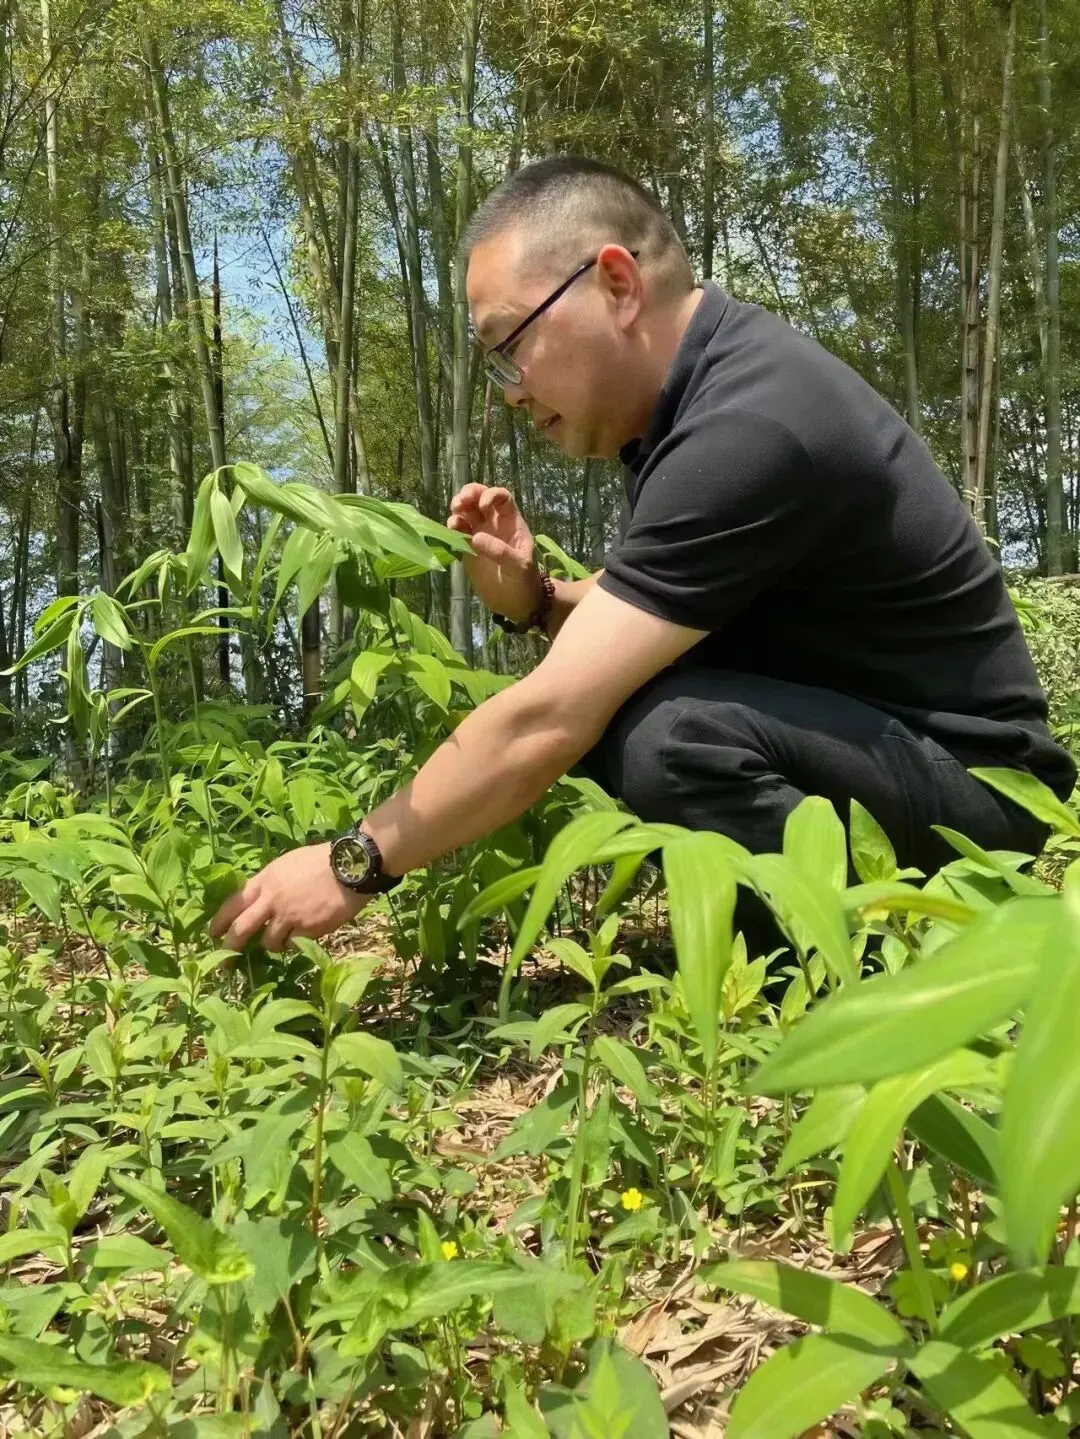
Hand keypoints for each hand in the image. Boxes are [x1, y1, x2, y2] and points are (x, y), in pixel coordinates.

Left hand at [209, 843, 367, 952]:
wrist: (350, 867)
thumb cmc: (321, 861)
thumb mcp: (288, 864)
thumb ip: (271, 883)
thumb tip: (260, 900)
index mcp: (265, 880)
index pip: (233, 903)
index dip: (220, 921)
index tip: (212, 934)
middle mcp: (272, 899)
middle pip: (241, 929)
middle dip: (229, 948)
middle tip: (225, 962)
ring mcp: (289, 916)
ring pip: (269, 942)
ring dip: (272, 945)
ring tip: (283, 940)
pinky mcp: (307, 929)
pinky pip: (293, 945)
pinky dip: (295, 944)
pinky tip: (304, 935)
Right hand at [447, 483, 540, 621]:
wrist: (515, 602)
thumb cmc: (524, 580)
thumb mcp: (519, 566)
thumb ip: (500, 552)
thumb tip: (475, 538)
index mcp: (510, 522)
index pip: (501, 497)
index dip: (491, 495)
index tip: (483, 506)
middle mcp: (493, 524)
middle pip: (478, 498)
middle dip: (468, 494)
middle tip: (459, 504)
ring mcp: (478, 535)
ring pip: (465, 512)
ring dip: (457, 510)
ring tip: (454, 522)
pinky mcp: (466, 549)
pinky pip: (456, 533)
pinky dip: (450, 529)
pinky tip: (449, 534)